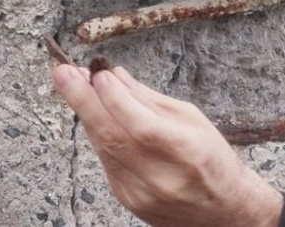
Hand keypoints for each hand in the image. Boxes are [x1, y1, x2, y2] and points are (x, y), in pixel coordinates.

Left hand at [52, 64, 284, 226]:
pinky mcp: (127, 199)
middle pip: (112, 137)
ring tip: (71, 83)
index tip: (99, 73)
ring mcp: (140, 192)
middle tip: (63, 72)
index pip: (142, 125)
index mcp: (186, 153)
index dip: (116, 99)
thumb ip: (150, 100)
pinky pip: (106, 160)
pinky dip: (98, 134)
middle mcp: (161, 177)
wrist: (221, 211)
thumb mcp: (192, 120)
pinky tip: (93, 113)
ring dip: (85, 113)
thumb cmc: (212, 158)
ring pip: (103, 147)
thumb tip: (115, 76)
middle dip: (83, 101)